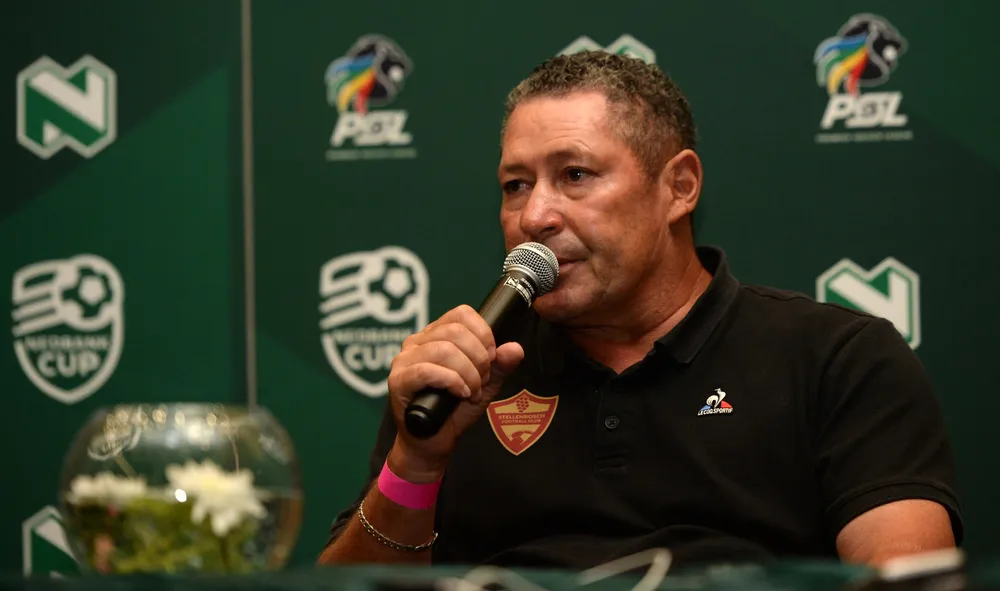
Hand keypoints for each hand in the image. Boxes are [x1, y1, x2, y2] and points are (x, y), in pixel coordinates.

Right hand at [386, 304, 523, 481]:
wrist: (434, 443)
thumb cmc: (455, 410)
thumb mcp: (485, 384)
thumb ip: (500, 366)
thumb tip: (515, 349)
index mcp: (436, 334)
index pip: (461, 314)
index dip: (483, 334)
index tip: (492, 358)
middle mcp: (417, 342)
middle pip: (455, 331)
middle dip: (479, 358)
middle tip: (482, 380)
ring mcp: (404, 359)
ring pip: (444, 350)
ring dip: (468, 373)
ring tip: (472, 391)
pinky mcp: (398, 380)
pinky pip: (427, 370)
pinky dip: (452, 382)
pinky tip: (460, 394)